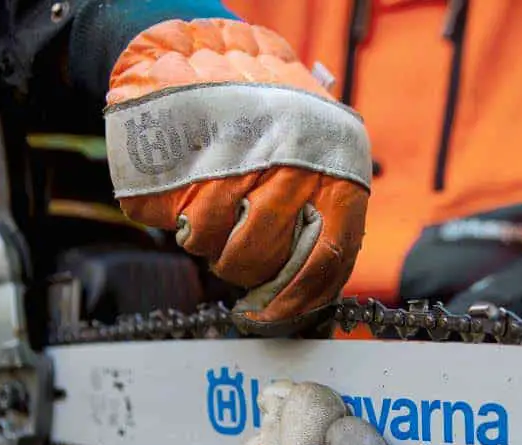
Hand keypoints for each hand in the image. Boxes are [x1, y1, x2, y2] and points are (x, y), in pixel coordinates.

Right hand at [103, 19, 370, 335]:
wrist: (219, 50)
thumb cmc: (280, 114)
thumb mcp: (325, 153)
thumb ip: (327, 208)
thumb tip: (314, 283)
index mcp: (338, 179)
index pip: (327, 262)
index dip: (300, 299)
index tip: (277, 316)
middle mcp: (297, 177)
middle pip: (263, 261)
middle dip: (245, 271)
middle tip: (238, 258)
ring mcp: (245, 172)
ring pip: (220, 247)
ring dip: (212, 246)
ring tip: (213, 221)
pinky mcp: (197, 169)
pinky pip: (187, 224)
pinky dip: (183, 223)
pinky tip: (190, 202)